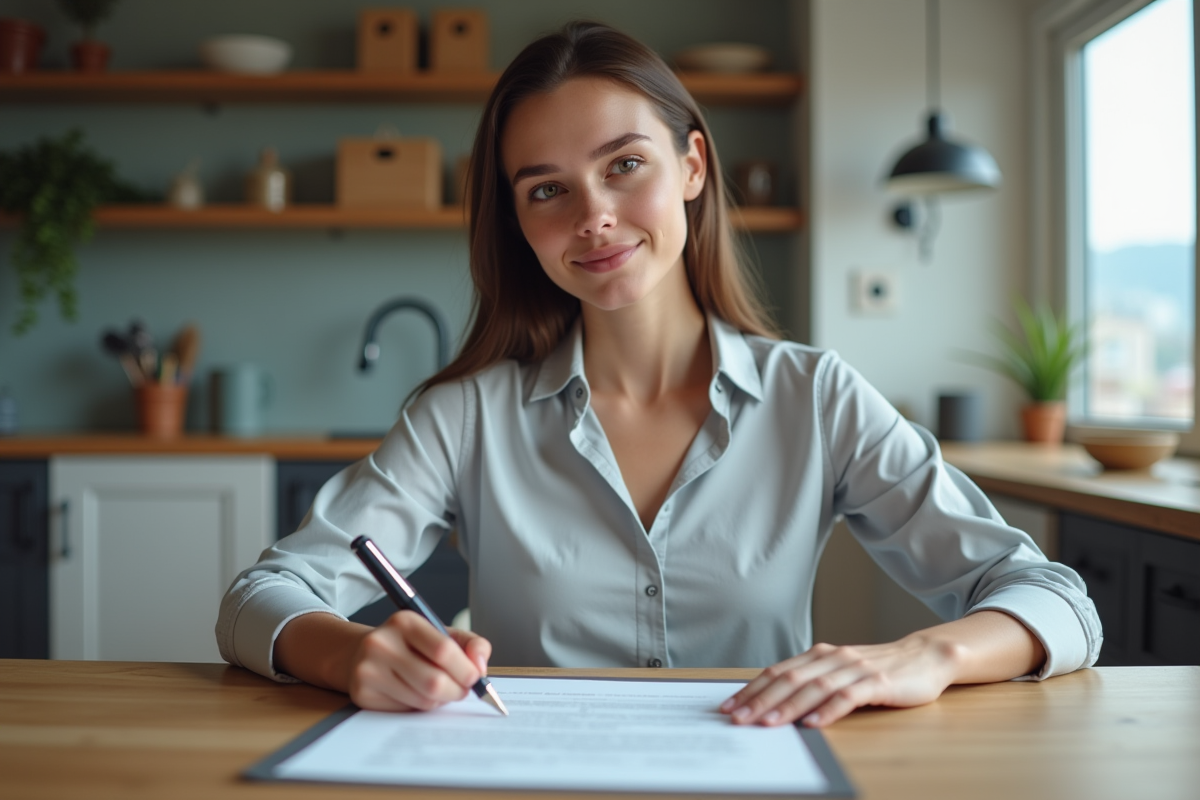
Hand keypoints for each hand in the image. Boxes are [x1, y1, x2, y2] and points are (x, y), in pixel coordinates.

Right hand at [347, 610, 491, 712]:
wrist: (361, 652)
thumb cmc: (409, 644)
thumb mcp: (439, 632)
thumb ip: (470, 644)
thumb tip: (480, 666)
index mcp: (404, 622)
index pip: (444, 650)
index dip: (466, 669)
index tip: (475, 677)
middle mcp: (381, 643)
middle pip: (434, 681)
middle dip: (457, 691)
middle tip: (462, 690)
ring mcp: (368, 670)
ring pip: (423, 700)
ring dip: (440, 700)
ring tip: (437, 689)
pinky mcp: (363, 695)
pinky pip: (406, 711)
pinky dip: (420, 707)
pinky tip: (415, 693)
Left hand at [719, 635, 960, 727]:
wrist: (925, 657)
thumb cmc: (878, 670)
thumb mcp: (840, 672)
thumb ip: (812, 683)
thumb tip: (774, 705)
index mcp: (819, 655)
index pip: (777, 672)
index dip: (751, 689)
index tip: (729, 707)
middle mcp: (833, 658)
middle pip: (789, 679)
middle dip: (760, 700)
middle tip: (738, 719)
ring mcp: (855, 669)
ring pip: (814, 687)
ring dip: (788, 707)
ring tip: (768, 724)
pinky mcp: (878, 682)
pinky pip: (848, 696)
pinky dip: (828, 710)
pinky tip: (813, 724)